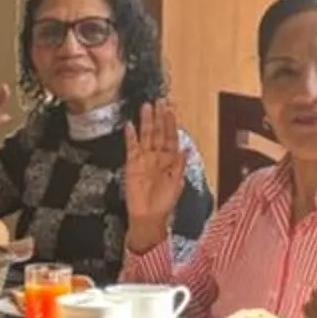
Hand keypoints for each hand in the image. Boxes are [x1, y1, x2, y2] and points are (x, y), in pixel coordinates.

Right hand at [121, 98, 186, 250]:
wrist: (148, 216)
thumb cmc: (165, 202)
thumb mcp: (177, 183)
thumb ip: (180, 165)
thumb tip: (185, 149)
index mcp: (170, 160)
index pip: (171, 137)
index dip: (171, 123)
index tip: (172, 109)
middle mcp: (157, 156)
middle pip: (158, 132)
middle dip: (159, 117)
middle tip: (159, 101)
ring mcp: (144, 159)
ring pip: (145, 136)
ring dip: (146, 122)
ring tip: (146, 107)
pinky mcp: (132, 164)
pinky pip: (131, 147)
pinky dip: (130, 137)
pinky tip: (130, 126)